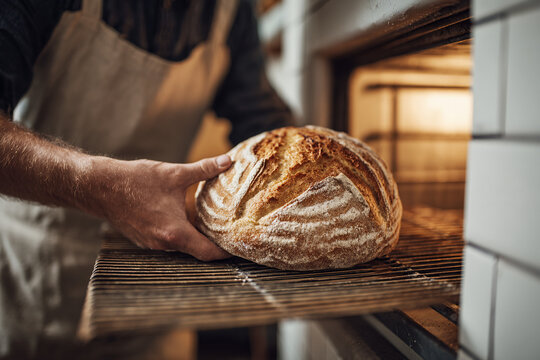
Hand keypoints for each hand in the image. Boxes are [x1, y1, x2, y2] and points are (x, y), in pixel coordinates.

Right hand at [96, 154, 231, 260]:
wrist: (99, 187)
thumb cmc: (135, 181)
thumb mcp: (174, 173)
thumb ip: (205, 169)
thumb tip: (228, 160)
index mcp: (174, 233)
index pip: (208, 253)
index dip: (227, 252)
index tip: (241, 247)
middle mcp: (164, 244)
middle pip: (198, 252)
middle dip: (215, 244)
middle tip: (233, 234)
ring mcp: (152, 244)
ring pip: (183, 247)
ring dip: (198, 238)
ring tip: (217, 227)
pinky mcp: (145, 239)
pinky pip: (170, 242)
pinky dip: (183, 234)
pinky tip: (191, 221)